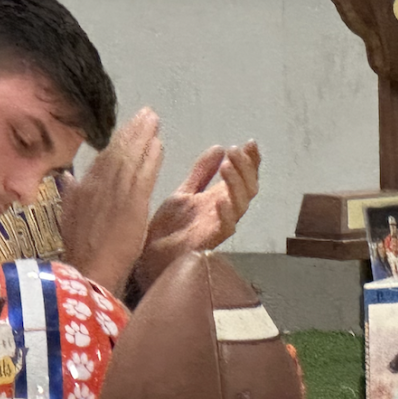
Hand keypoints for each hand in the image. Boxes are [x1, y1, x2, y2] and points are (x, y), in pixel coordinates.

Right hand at [59, 107, 163, 295]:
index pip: (103, 158)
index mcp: (82, 188)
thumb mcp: (68, 217)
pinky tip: (159, 145)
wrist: (89, 270)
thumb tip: (68, 178)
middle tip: (147, 113)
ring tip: (154, 121)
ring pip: (131, 158)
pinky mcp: (132, 205)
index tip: (129, 125)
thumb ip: (71, 195)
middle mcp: (97, 185)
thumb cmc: (80, 250)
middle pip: (118, 151)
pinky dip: (151, 158)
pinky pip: (143, 175)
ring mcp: (115, 194)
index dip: (117, 139)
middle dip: (133, 130)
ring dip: (144, 137)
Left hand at [133, 140, 260, 290]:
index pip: (244, 177)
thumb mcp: (184, 192)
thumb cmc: (167, 228)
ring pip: (241, 205)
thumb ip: (201, 172)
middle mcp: (223, 212)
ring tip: (227, 165)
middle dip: (246, 168)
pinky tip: (220, 199)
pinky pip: (226, 228)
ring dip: (237, 183)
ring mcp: (217, 227)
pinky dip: (226, 213)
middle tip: (236, 151)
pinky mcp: (208, 241)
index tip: (249, 143)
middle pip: (249, 188)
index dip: (250, 161)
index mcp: (219, 199)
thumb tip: (220, 147)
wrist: (146, 255)